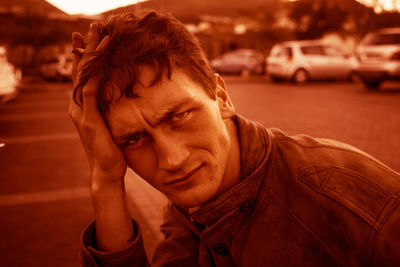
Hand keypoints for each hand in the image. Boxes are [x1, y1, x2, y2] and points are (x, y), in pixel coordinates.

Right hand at [69, 23, 126, 185]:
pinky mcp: (88, 118)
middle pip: (81, 70)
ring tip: (99, 33)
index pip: (84, 76)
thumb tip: (124, 100)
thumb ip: (112, 111)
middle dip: (86, 47)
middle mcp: (78, 106)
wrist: (107, 172)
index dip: (87, 56)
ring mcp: (81, 112)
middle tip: (92, 27)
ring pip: (84, 76)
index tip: (94, 38)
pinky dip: (95, 73)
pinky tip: (101, 59)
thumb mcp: (112, 125)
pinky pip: (90, 90)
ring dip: (92, 53)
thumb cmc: (113, 151)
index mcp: (84, 107)